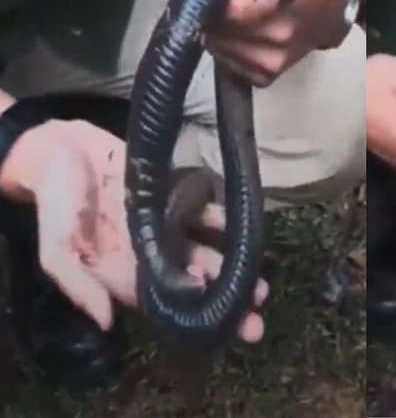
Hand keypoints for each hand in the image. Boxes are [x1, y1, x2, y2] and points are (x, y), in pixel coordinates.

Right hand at [0, 119, 267, 341]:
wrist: (60, 150)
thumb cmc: (54, 203)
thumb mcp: (56, 250)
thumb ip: (78, 286)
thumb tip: (107, 323)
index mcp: (122, 274)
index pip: (163, 304)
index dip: (193, 316)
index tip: (222, 326)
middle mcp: (150, 255)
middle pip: (193, 282)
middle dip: (225, 298)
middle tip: (256, 311)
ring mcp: (164, 227)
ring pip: (203, 251)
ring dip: (231, 265)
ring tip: (260, 283)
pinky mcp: (171, 199)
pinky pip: (201, 214)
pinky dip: (220, 223)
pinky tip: (242, 231)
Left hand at [206, 0, 352, 85]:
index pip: (230, 5)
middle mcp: (282, 30)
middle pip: (218, 26)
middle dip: (206, 4)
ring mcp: (275, 57)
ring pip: (218, 45)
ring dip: (213, 25)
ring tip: (227, 5)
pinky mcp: (268, 73)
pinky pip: (228, 62)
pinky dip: (223, 45)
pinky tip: (234, 27)